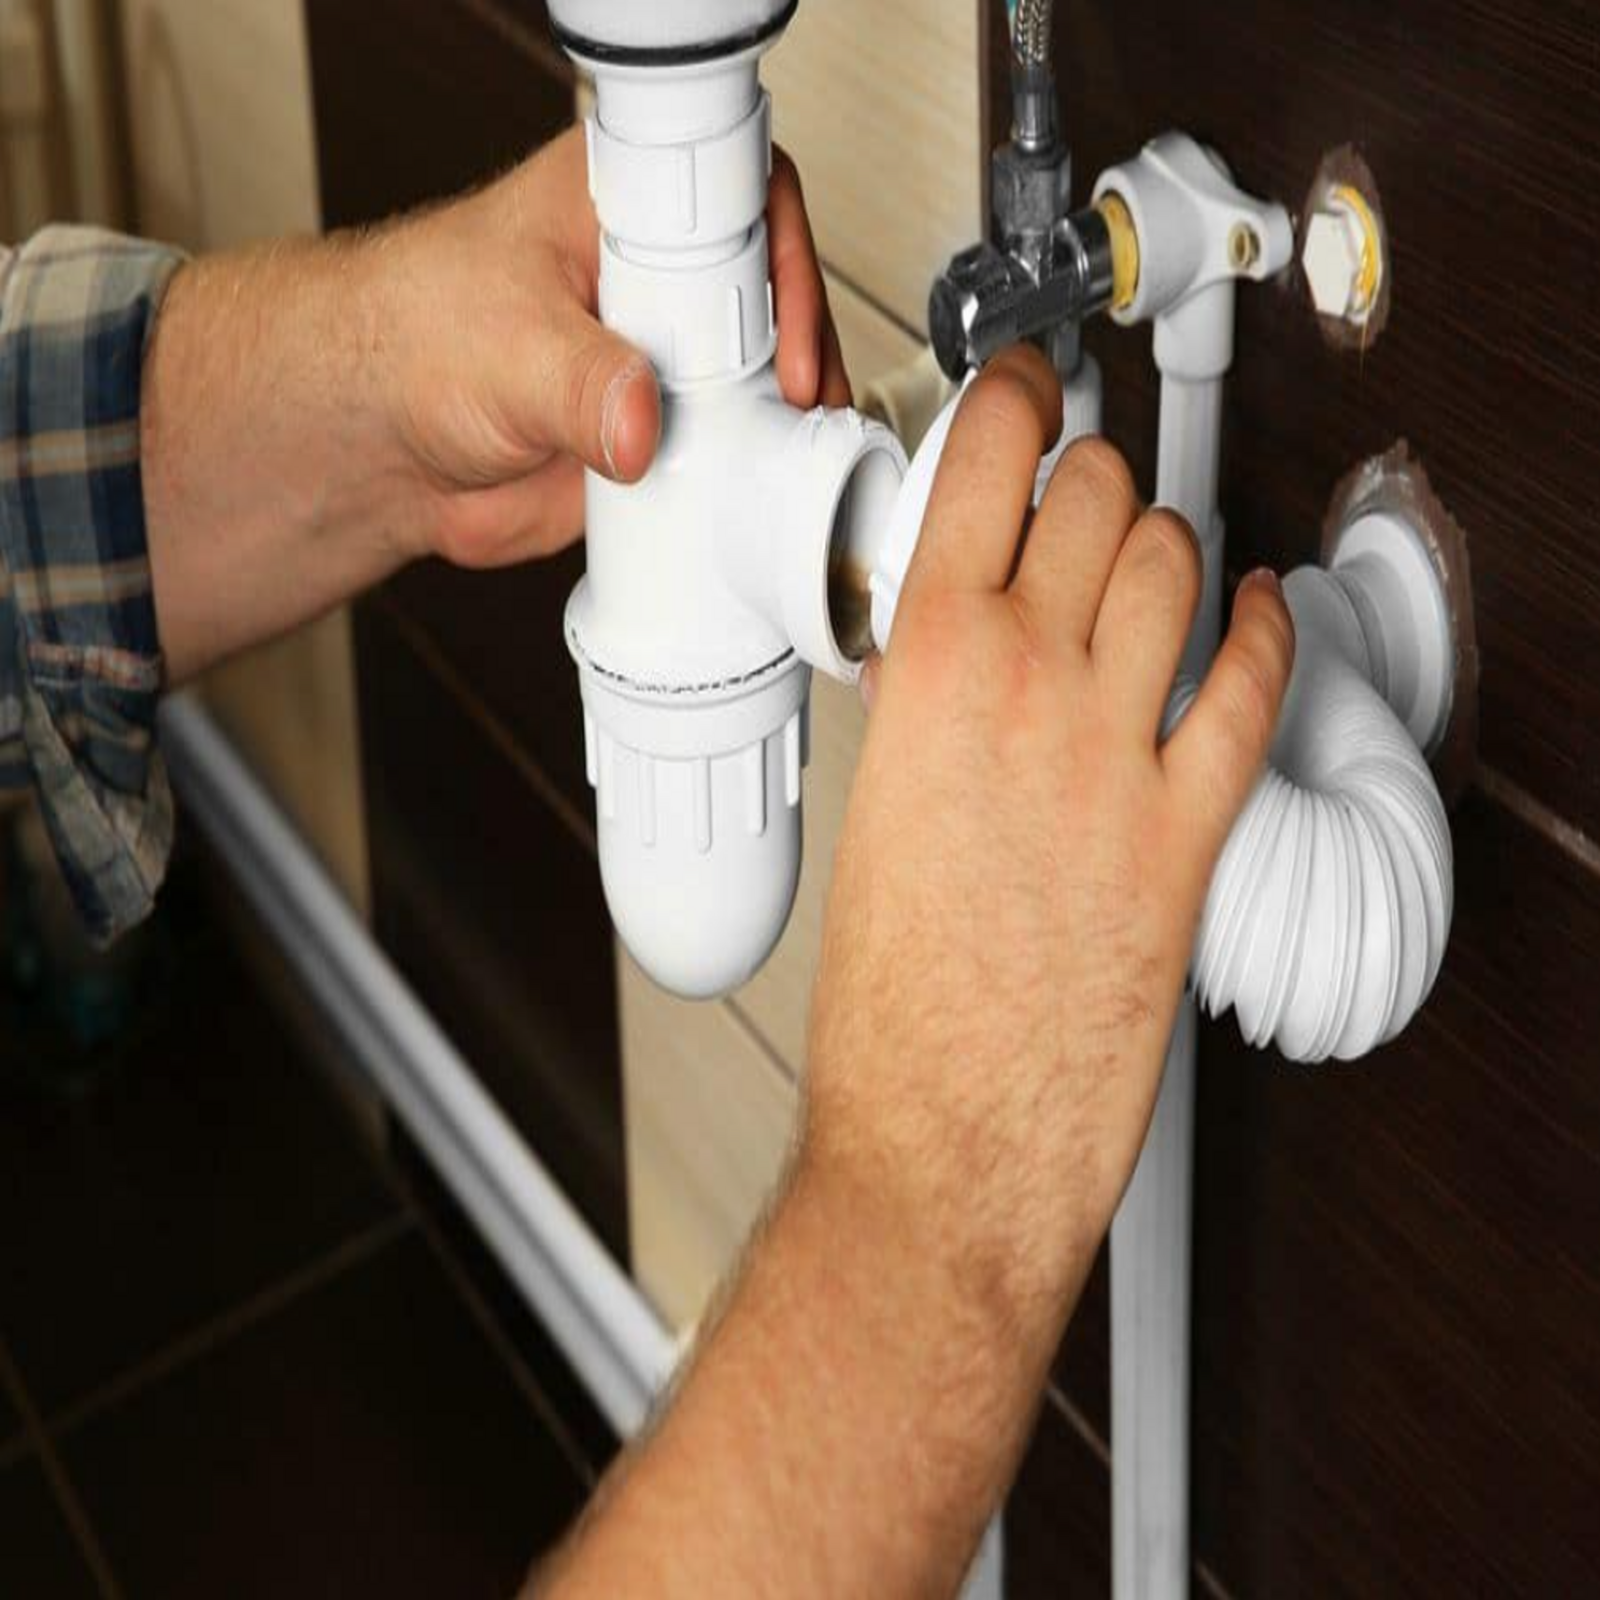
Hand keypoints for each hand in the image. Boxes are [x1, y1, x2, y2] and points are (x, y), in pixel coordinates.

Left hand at [376, 126, 849, 568]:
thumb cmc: (413, 345)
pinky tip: (762, 485)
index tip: (782, 340)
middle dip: (798, 350)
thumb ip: (580, 385)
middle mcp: (655, 278)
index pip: (742, 198)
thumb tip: (641, 424)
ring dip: (784, 417)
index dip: (782, 262)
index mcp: (622, 206)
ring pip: (762, 375)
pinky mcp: (662, 430)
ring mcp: (665, 356)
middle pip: (771, 294)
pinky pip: (729, 445)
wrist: (382, 445)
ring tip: (791, 450)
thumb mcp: (507, 349)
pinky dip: (749, 470)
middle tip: (794, 401)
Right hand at [804, 345, 1293, 1360]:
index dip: (1014, 395)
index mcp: (924, 669)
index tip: (1021, 386)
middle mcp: (1029, 687)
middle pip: (1096, 492)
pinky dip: (1264, 628)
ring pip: (1177, 562)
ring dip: (1165, 539)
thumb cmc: (884, 1006)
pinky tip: (1255, 612)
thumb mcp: (866, 806)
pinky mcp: (1189, 827)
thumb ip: (918, 704)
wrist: (940, 1137)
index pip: (986, 460)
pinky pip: (1252, 683)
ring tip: (1147, 555)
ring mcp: (1120, 752)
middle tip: (1075, 484)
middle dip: (1089, 469)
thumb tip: (951, 643)